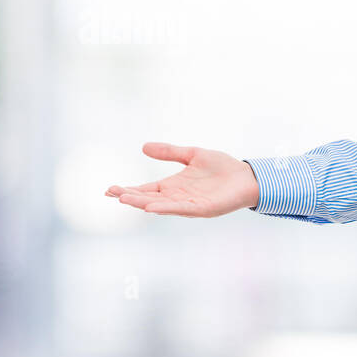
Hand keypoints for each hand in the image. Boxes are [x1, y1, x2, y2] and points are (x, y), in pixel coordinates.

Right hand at [105, 142, 259, 216]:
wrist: (247, 177)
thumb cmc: (222, 167)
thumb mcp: (192, 154)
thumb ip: (170, 152)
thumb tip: (144, 147)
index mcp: (173, 186)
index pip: (146, 189)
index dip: (129, 189)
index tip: (110, 189)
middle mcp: (177, 197)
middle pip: (148, 198)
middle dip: (130, 196)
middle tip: (111, 193)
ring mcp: (188, 204)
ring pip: (160, 205)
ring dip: (142, 203)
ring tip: (124, 199)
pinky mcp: (201, 208)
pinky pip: (180, 209)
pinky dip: (165, 208)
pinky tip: (151, 207)